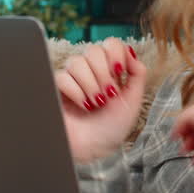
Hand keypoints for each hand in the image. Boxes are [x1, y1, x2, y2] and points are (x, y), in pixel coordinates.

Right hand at [54, 39, 147, 162]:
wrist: (93, 149)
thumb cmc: (112, 128)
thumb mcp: (132, 100)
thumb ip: (137, 74)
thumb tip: (131, 51)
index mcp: (110, 70)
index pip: (110, 43)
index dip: (115, 53)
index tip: (120, 72)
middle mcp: (91, 70)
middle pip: (93, 50)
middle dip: (104, 73)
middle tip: (108, 94)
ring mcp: (72, 78)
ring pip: (77, 62)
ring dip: (91, 85)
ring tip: (95, 104)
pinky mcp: (55, 88)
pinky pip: (63, 77)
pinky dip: (76, 92)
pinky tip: (83, 105)